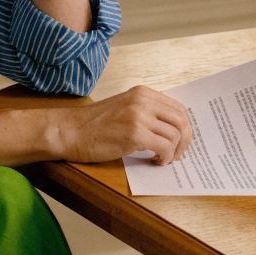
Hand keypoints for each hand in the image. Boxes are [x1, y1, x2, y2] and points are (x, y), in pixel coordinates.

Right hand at [51, 86, 193, 165]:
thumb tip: (169, 129)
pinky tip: (155, 161)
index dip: (184, 127)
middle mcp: (143, 100)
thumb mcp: (123, 108)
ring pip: (175, 135)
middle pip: (181, 120)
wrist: (70, 131)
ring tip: (163, 159)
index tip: (180, 141)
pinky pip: (164, 147)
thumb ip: (145, 112)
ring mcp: (139, 116)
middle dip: (185, 141)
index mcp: (142, 93)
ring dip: (174, 152)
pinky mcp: (135, 134)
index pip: (178, 108)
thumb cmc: (93, 125)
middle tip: (178, 155)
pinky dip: (165, 158)